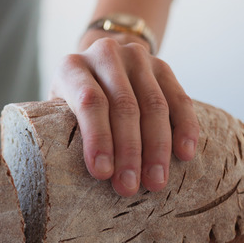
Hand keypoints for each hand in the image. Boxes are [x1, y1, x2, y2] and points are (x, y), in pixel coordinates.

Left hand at [49, 34, 199, 195]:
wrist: (97, 66)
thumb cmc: (71, 103)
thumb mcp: (58, 112)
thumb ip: (66, 131)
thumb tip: (77, 176)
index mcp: (73, 67)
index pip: (90, 102)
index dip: (98, 139)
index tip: (102, 174)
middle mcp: (105, 55)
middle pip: (124, 106)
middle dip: (129, 151)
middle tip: (129, 187)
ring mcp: (137, 58)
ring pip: (154, 105)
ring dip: (157, 147)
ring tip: (155, 181)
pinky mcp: (162, 66)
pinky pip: (179, 99)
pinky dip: (185, 127)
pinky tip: (185, 153)